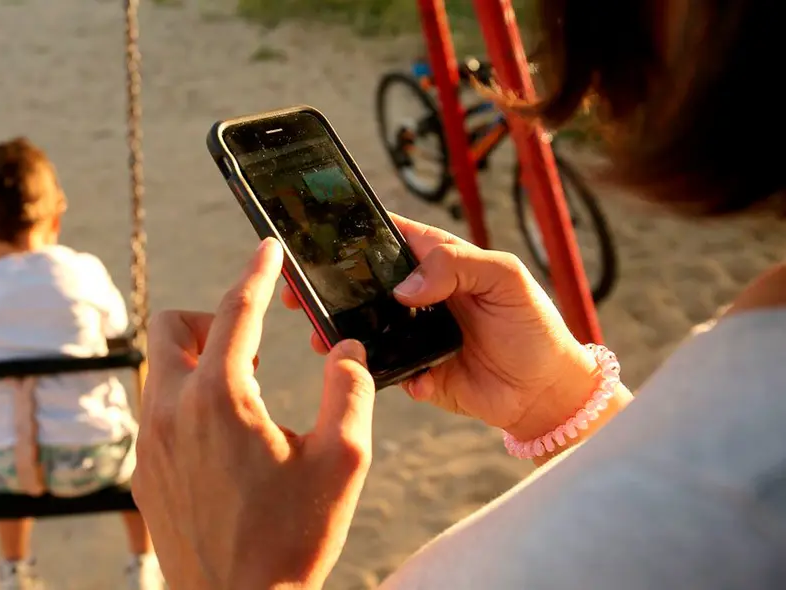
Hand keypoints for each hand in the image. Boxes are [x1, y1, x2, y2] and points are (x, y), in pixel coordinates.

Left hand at [133, 238, 375, 589]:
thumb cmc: (292, 540)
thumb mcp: (343, 463)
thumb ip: (351, 392)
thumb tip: (346, 349)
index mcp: (221, 398)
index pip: (236, 311)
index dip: (257, 273)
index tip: (267, 249)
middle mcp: (172, 411)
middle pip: (173, 326)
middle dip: (211, 317)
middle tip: (252, 344)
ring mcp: (150, 442)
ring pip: (160, 369)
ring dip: (198, 360)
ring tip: (245, 393)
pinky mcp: (144, 472)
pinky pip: (157, 411)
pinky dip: (186, 401)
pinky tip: (223, 438)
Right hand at [282, 214, 601, 443]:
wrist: (546, 392)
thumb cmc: (533, 325)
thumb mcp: (505, 277)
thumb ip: (457, 265)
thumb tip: (405, 287)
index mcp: (437, 261)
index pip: (385, 237)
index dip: (351, 234)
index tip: (317, 238)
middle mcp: (418, 295)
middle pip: (361, 283)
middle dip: (328, 285)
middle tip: (298, 292)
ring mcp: (411, 334)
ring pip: (362, 326)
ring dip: (338, 330)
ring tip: (320, 334)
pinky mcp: (412, 371)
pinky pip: (380, 368)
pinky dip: (373, 369)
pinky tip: (371, 368)